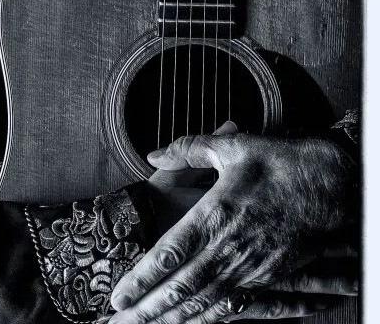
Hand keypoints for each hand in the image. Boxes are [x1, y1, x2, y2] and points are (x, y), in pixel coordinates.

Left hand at [109, 133, 355, 322]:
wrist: (334, 185)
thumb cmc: (282, 162)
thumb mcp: (231, 147)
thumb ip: (187, 150)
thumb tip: (154, 155)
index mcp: (216, 214)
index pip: (171, 254)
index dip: (143, 278)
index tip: (118, 296)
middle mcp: (231, 248)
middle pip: (183, 288)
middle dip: (148, 310)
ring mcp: (251, 266)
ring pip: (206, 302)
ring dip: (173, 319)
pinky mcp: (268, 275)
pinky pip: (234, 305)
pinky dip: (209, 318)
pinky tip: (191, 323)